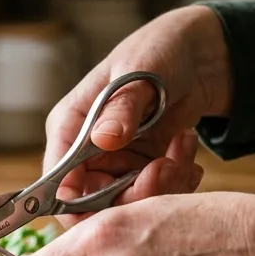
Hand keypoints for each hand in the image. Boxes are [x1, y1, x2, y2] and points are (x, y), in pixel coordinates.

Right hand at [44, 5, 233, 226]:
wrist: (198, 55)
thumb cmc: (158, 50)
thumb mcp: (139, 73)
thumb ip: (121, 108)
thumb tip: (102, 140)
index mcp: (69, 126)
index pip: (56, 182)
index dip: (78, 203)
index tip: (118, 199)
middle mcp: (86, 152)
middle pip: (93, 204)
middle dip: (134, 195)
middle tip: (167, 167)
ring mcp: (115, 163)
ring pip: (128, 204)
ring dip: (163, 185)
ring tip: (183, 148)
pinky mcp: (141, 169)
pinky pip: (153, 196)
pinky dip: (177, 182)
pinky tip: (187, 154)